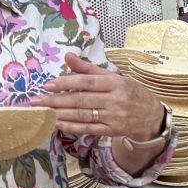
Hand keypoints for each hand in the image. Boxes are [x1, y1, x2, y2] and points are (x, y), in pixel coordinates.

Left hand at [31, 54, 167, 139]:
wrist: (152, 116)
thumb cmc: (131, 93)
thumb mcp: (115, 77)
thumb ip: (89, 69)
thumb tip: (68, 56)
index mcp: (116, 83)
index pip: (88, 82)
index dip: (66, 82)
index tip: (47, 84)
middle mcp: (116, 100)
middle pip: (81, 100)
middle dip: (56, 100)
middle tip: (35, 101)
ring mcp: (114, 117)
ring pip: (82, 115)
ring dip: (60, 114)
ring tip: (41, 112)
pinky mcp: (112, 131)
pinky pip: (88, 129)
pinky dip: (71, 126)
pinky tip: (57, 123)